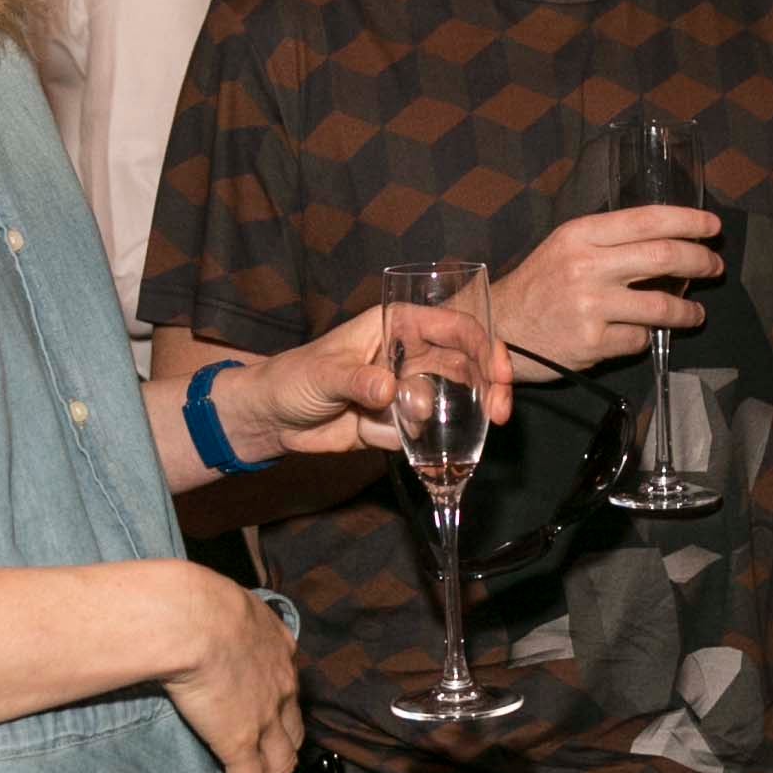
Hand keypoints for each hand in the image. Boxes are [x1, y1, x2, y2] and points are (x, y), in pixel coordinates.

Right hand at [162, 569, 302, 772]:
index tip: (275, 729)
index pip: (288, 691)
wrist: (190, 616)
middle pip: (292, 735)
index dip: (284, 715)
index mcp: (277, 650)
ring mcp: (265, 719)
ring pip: (279, 767)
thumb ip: (225, 613)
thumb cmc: (194, 599)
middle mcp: (282, 687)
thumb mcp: (222, 598)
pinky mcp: (242, 743)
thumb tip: (201, 613)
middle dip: (285, 760)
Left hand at [225, 311, 515, 458]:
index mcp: (395, 326)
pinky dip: (424, 445)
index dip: (483, 345)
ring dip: (456, 420)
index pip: (453, 326)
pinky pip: (425, 435)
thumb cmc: (293, 378)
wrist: (272, 420)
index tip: (499, 373)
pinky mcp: (399, 424)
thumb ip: (358, 380)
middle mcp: (409, 355)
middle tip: (500, 412)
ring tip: (439, 433)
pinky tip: (400, 447)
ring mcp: (407, 391)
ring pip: (451, 402)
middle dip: (489, 386)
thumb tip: (391, 390)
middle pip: (466, 364)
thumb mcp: (322, 374)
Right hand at [492, 208, 714, 375]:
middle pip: (663, 256)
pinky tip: (639, 333)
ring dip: (688, 310)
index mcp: (581, 235)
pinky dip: (645, 337)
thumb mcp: (566, 247)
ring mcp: (590, 307)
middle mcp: (586, 266)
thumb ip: (611, 242)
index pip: (647, 220)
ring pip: (662, 306)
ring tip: (695, 312)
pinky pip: (638, 339)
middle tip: (714, 266)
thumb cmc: (539, 285)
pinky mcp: (592, 343)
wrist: (500, 327)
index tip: (712, 227)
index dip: (688, 221)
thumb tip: (668, 244)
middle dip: (700, 260)